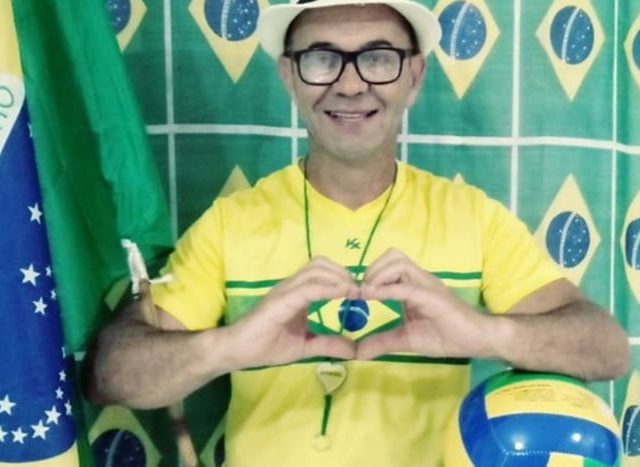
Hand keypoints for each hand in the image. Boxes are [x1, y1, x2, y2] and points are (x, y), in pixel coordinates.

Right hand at [230, 256, 359, 368]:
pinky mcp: (280, 300)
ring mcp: (285, 291)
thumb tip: (354, 350)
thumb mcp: (304, 347)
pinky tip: (343, 294)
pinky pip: (308, 288)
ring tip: (355, 292)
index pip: (323, 273)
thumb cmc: (264, 346)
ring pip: (316, 270)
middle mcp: (292, 286)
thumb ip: (327, 344)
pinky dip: (328, 288)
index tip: (362, 292)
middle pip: (322, 264)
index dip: (344, 278)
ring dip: (339, 277)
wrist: (236, 351)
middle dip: (344, 273)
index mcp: (297, 293)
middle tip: (360, 291)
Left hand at [356, 248, 489, 359]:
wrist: (478, 340)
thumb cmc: (447, 336)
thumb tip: (357, 352)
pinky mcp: (432, 296)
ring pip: (398, 262)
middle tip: (362, 292)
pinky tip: (372, 297)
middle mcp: (419, 278)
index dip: (369, 273)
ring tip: (368, 294)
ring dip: (378, 275)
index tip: (354, 292)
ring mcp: (426, 284)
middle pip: (392, 255)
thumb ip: (382, 341)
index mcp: (412, 284)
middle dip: (371, 270)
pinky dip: (386, 289)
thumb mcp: (406, 339)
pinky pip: (406, 286)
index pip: (388, 264)